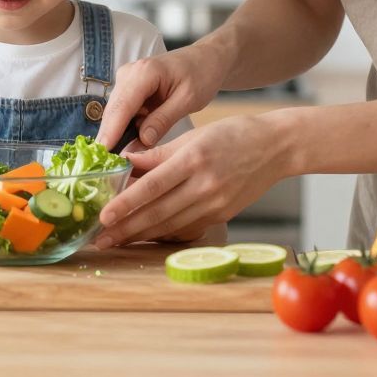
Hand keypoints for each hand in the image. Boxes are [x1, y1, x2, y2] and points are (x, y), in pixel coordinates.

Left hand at [93, 115, 288, 248]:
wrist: (276, 148)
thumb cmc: (233, 134)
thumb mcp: (194, 136)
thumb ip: (159, 153)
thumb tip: (125, 163)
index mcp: (194, 159)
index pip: (152, 186)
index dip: (126, 203)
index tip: (104, 215)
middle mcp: (204, 185)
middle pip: (158, 212)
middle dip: (126, 229)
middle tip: (99, 239)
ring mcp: (215, 203)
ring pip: (170, 224)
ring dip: (140, 236)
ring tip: (115, 241)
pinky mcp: (222, 215)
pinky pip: (186, 227)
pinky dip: (163, 233)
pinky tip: (144, 236)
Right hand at [96, 39, 232, 150]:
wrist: (205, 59)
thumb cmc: (201, 75)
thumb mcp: (188, 99)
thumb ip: (164, 119)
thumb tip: (142, 141)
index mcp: (145, 72)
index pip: (123, 106)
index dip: (111, 132)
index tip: (103, 154)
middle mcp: (129, 73)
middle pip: (113, 111)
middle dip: (109, 138)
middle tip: (106, 166)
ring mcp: (126, 79)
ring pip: (115, 113)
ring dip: (117, 135)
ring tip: (117, 161)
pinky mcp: (128, 88)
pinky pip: (122, 112)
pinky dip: (125, 128)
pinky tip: (129, 146)